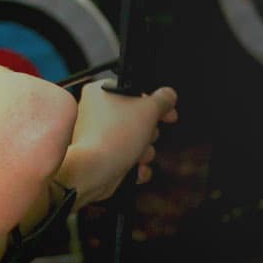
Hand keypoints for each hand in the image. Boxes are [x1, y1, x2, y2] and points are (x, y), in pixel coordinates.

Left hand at [57, 79, 178, 203]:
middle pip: (135, 117)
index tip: (168, 113)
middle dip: (149, 131)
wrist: (94, 171)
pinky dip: (134, 165)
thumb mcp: (150, 109)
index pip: (135, 91)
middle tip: (149, 134)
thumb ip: (163, 99)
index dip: (155, 102)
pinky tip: (136, 169)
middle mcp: (94, 111)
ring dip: (144, 150)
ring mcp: (95, 136)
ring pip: (132, 140)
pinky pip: (124, 158)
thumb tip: (168, 95)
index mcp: (100, 91)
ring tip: (140, 155)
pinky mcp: (98, 157)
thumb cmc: (115, 136)